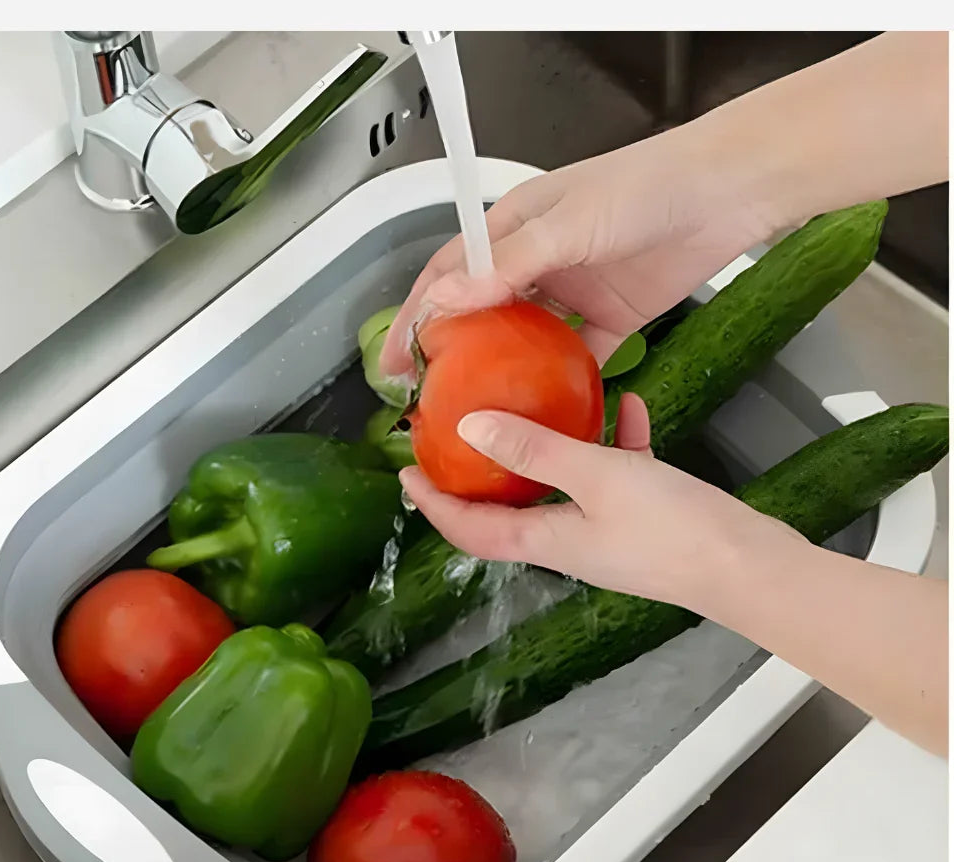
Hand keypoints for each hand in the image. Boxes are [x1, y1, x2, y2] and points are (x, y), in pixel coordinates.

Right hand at [380, 123, 777, 378]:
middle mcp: (538, 261)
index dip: (419, 313)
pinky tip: (544, 412)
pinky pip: (577, 358)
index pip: (451, 273)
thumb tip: (446, 299)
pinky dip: (561, 383)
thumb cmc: (646, 187)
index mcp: (515, 227)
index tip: (397, 358)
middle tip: (428, 396)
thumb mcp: (568, 223)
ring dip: (501, 372)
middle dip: (452, 351)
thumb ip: (508, 264)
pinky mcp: (611, 319)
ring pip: (525, 340)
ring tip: (475, 411)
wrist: (726, 193)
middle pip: (481, 312)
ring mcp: (573, 292)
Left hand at [398, 394, 800, 611]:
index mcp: (545, 539)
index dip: (434, 505)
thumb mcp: (598, 477)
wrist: (749, 567)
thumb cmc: (672, 528)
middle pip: (508, 507)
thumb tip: (470, 428)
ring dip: (548, 450)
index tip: (405, 474)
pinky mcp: (643, 519)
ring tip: (537, 407)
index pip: (470, 529)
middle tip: (461, 433)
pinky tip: (626, 405)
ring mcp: (606, 532)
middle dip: (482, 473)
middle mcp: (568, 541)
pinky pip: (615, 475)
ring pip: (562, 485)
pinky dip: (612, 443)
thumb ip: (535, 449)